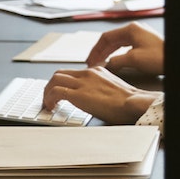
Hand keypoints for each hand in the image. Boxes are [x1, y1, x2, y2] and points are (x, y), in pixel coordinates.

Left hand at [42, 67, 158, 123]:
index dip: (62, 83)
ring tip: (48, 103)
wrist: (132, 102)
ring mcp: (82, 83)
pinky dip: (48, 99)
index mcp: (96, 71)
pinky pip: (55, 92)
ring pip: (54, 80)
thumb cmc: (127, 100)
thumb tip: (94, 98)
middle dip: (50, 85)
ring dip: (47, 92)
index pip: (72, 73)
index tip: (60, 92)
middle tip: (49, 97)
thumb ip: (100, 88)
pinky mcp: (77, 94)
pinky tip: (51, 107)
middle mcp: (87, 73)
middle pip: (59, 73)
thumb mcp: (112, 88)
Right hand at [87, 23, 164, 75]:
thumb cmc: (159, 57)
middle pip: (111, 40)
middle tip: (92, 63)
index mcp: (130, 29)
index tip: (89, 60)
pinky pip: (125, 46)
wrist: (177, 59)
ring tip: (100, 63)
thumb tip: (105, 65)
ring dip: (108, 53)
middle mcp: (135, 29)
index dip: (95, 50)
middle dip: (100, 52)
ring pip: (118, 43)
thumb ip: (115, 61)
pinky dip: (117, 54)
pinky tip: (114, 61)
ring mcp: (140, 35)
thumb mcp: (133, 60)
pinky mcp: (145, 42)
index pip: (106, 37)